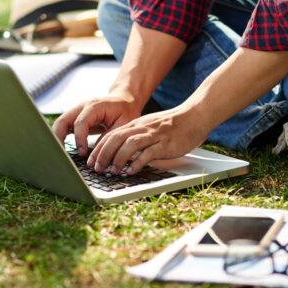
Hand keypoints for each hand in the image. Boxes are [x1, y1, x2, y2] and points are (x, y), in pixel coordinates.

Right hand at [51, 91, 142, 156]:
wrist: (124, 100)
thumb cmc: (125, 112)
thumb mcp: (123, 124)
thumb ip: (110, 137)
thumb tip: (97, 154)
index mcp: (94, 106)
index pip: (80, 122)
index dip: (79, 138)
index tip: (82, 153)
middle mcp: (82, 107)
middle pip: (62, 120)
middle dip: (59, 138)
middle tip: (62, 155)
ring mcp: (76, 111)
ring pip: (59, 124)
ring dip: (57, 139)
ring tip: (61, 155)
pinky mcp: (75, 118)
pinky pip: (63, 127)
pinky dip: (60, 138)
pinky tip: (63, 150)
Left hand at [87, 105, 210, 174]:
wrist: (195, 115)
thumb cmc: (175, 124)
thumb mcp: (151, 127)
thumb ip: (139, 136)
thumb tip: (124, 151)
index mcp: (137, 124)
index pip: (112, 135)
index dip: (99, 148)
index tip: (92, 161)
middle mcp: (143, 128)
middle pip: (116, 139)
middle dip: (103, 154)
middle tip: (97, 168)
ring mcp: (154, 135)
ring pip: (129, 145)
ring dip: (118, 159)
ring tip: (112, 171)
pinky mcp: (165, 144)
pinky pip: (148, 153)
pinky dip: (137, 163)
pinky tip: (131, 171)